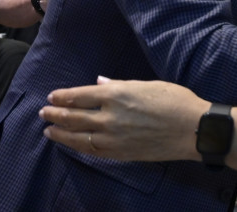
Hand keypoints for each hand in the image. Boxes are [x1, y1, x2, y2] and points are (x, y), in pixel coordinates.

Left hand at [40, 76, 205, 161]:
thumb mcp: (147, 85)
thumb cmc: (175, 101)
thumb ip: (119, 85)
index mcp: (116, 94)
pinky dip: (78, 146)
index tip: (53, 96)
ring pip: (77, 137)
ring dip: (60, 133)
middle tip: (44, 112)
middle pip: (73, 116)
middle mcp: (109, 117)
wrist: (192, 129)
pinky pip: (92, 150)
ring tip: (48, 130)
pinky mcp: (120, 153)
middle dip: (56, 114)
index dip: (63, 96)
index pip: (79, 95)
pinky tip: (71, 144)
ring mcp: (113, 137)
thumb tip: (99, 83)